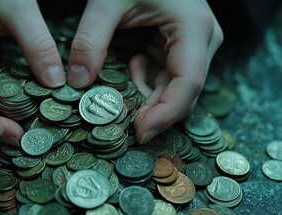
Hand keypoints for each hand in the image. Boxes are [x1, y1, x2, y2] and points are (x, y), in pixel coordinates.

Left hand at [66, 0, 222, 143]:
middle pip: (183, 93)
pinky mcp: (183, 46)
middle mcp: (204, 40)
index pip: (187, 84)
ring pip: (176, 89)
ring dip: (146, 95)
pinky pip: (168, 77)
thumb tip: (77, 83)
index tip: (138, 134)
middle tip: (119, 123)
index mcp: (194, 28)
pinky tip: (132, 65)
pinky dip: (146, 81)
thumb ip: (90, 40)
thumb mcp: (107, 1)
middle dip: (152, 112)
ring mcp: (197, 44)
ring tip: (121, 86)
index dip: (164, 115)